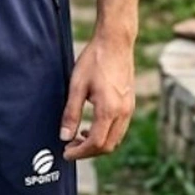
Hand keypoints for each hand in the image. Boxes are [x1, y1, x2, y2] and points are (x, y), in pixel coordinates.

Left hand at [59, 33, 135, 160]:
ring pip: (115, 140)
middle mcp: (123, 112)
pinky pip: (119, 129)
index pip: (96, 144)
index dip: (80, 153)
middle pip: (108, 146)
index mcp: (109, 109)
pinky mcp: (130, 104)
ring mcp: (129, 108)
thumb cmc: (94, 60)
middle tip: (70, 147)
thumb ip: (71, 114)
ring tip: (79, 138)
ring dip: (97, 145)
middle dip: (88, 152)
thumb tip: (64, 137)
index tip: (66, 153)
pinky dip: (106, 135)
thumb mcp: (76, 86)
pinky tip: (92, 128)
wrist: (115, 42)